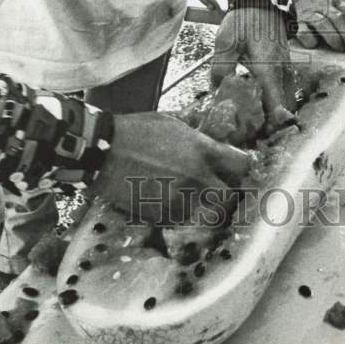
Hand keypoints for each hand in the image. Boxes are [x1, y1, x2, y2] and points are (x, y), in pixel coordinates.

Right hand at [90, 112, 251, 224]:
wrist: (102, 151)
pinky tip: (165, 202)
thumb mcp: (172, 123)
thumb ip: (196, 136)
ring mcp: (179, 199)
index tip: (236, 170)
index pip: (242, 165)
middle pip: (229, 198)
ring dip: (199, 207)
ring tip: (186, 198)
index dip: (242, 169)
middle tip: (216, 191)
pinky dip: (176, 214)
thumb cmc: (135, 130)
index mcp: (203, 151)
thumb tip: (212, 139)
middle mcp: (197, 178)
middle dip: (225, 196)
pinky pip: (178, 220)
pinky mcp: (160, 215)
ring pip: (203, 213)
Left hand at [211, 7, 294, 127]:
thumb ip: (222, 67)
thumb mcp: (227, 42)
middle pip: (283, 107)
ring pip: (286, 99)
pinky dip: (276, 100)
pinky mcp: (284, 65)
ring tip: (256, 123)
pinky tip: (260, 104)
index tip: (261, 138)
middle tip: (253, 134)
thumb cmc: (245, 21)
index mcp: (269, 69)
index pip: (276, 105)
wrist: (262, 1)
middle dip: (271, 123)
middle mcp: (282, 72)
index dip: (271, 125)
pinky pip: (284, 89)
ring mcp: (285, 68)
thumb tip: (218, 91)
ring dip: (274, 112)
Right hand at [292, 0, 344, 56]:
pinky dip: (310, 39)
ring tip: (340, 48)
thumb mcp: (337, 2)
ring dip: (334, 38)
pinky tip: (315, 45)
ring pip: (323, 24)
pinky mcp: (297, 20)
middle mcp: (323, 3)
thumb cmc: (324, 2)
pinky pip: (303, 32)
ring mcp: (309, 11)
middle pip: (339, 19)